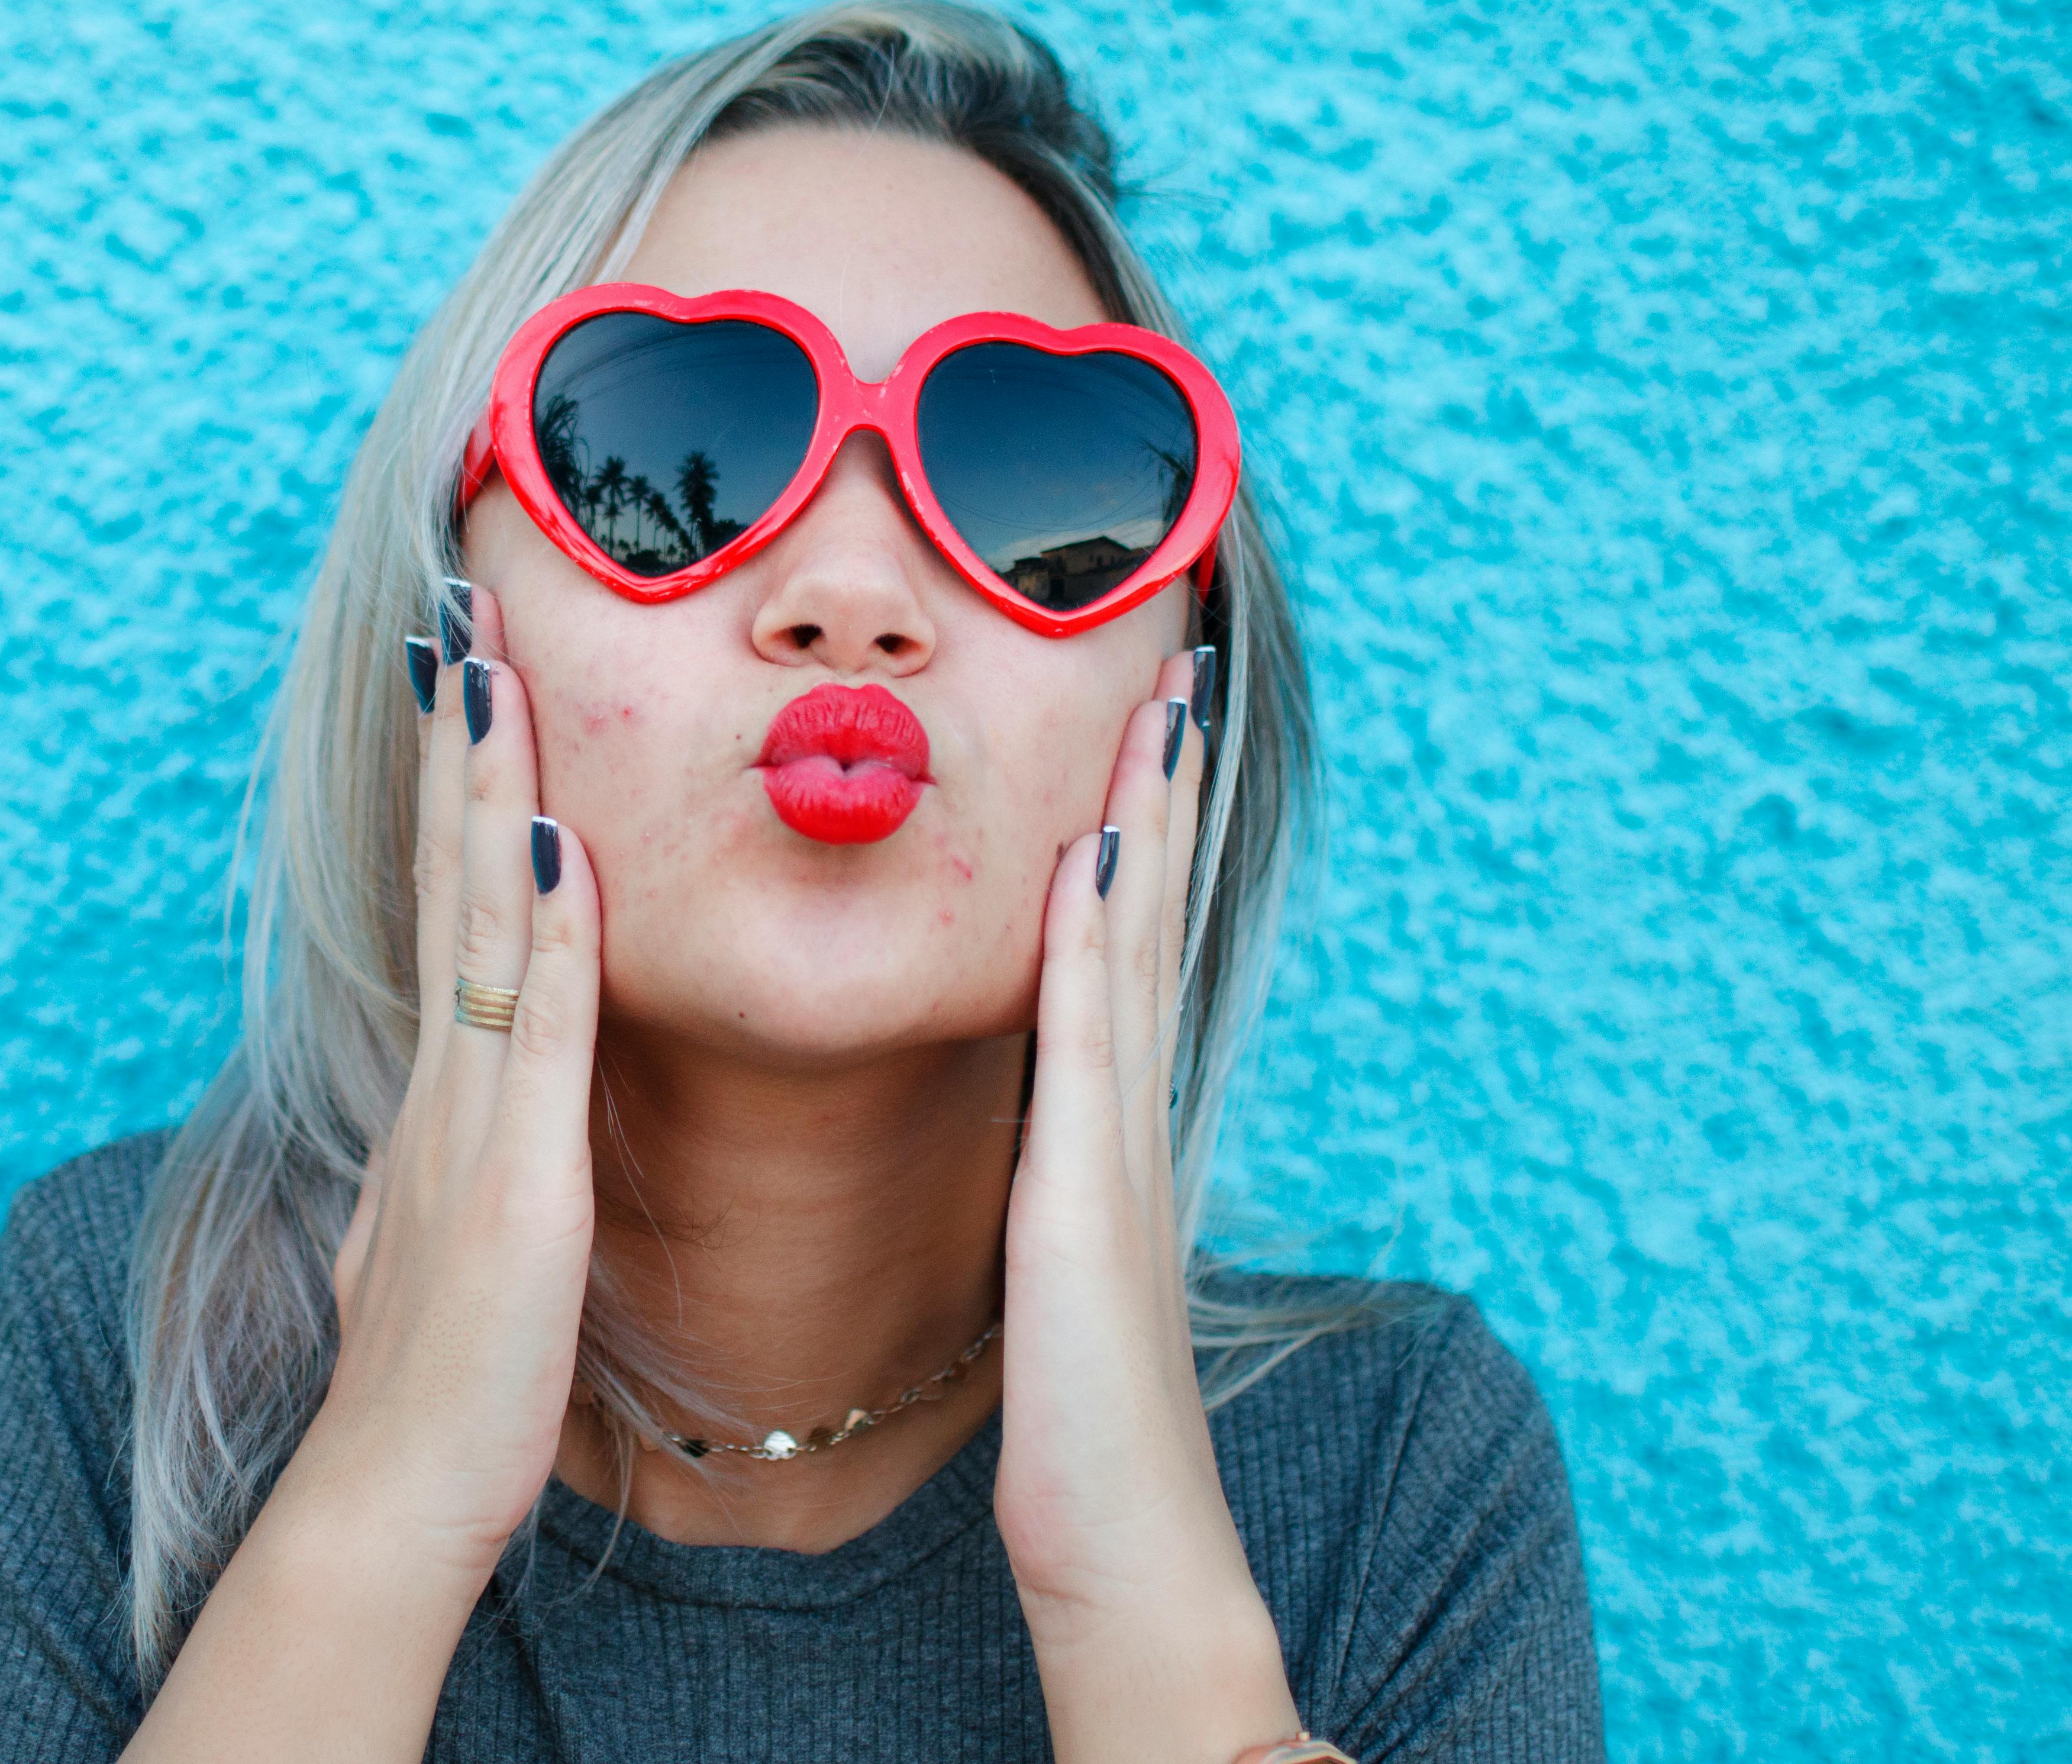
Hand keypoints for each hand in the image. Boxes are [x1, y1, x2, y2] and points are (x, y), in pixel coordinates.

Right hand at [303, 582, 604, 1579]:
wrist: (398, 1487)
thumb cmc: (443, 1373)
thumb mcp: (452, 1227)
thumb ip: (468, 1144)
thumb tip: (467, 1095)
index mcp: (451, 1086)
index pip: (456, 897)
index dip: (462, 781)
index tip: (469, 673)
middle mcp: (452, 1077)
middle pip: (454, 870)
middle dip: (464, 735)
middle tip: (462, 607)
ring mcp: (476, 1118)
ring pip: (485, 917)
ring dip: (488, 786)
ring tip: (489, 666)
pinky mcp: (516, 1178)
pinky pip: (535, 1031)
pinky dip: (542, 931)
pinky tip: (550, 843)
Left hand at [996, 646, 1299, 1763]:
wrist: (1126, 1549)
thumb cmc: (1077, 1430)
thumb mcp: (1054, 1271)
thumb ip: (1054, 1181)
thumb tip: (1046, 1115)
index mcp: (1103, 1134)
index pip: (1115, 951)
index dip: (1133, 836)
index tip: (1136, 729)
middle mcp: (1124, 1120)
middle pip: (1141, 921)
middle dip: (1158, 792)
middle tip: (1171, 668)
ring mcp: (1116, 1151)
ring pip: (1128, 952)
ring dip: (1143, 824)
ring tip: (1155, 706)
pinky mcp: (1085, 1198)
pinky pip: (1089, 1043)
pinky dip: (1094, 942)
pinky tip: (1091, 856)